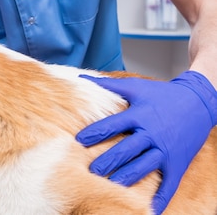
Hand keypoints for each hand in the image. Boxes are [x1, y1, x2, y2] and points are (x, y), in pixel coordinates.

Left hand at [76, 71, 216, 213]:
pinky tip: (149, 207)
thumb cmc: (164, 94)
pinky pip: (169, 183)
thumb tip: (83, 77)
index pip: (112, 125)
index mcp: (140, 115)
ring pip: (143, 167)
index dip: (95, 133)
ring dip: (126, 177)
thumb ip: (109, 84)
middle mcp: (152, 133)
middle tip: (91, 171)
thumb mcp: (137, 86)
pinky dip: (160, 197)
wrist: (199, 102)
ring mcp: (165, 150)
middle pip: (125, 150)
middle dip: (107, 161)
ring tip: (110, 185)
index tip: (80, 140)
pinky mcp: (177, 162)